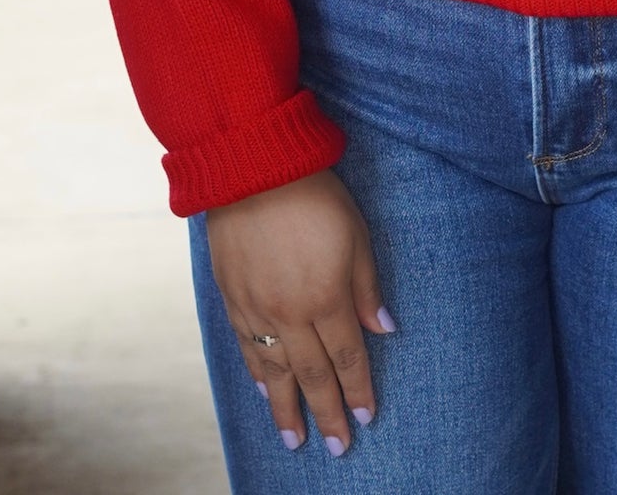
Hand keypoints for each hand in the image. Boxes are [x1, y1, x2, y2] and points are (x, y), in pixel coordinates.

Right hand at [205, 166, 393, 455]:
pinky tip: (264, 390)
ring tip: (295, 438)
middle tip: (338, 449)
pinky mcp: (232, 298)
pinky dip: (257, 375)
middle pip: (312, 375)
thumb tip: (384, 328)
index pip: (347, 357)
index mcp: (325, 297)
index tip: (366, 418)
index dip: (358, 390)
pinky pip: (248, 348)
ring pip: (274, 372)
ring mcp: (257, 309)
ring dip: (286, 408)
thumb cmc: (314, 195)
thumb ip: (367, 286)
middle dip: (327, 414)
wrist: (252, 168)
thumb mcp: (356, 233)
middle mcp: (290, 313)